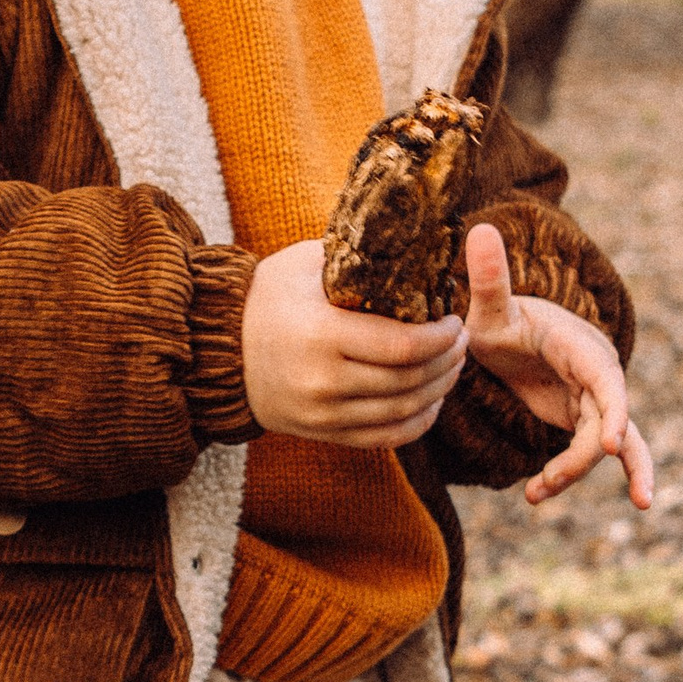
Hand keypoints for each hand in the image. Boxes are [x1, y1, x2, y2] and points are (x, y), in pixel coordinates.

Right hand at [241, 237, 467, 445]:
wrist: (218, 349)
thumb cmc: (267, 296)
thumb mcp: (304, 264)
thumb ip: (356, 257)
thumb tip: (412, 243)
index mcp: (321, 335)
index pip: (403, 346)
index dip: (441, 338)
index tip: (455, 321)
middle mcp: (323, 381)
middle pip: (409, 380)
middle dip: (448, 361)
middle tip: (464, 341)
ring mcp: (322, 413)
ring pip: (403, 411)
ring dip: (440, 390)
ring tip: (454, 366)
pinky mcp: (322, 432)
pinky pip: (385, 438)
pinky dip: (418, 422)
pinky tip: (433, 400)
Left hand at [463, 223, 655, 510]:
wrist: (508, 334)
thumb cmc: (500, 320)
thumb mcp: (489, 308)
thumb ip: (489, 278)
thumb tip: (480, 228)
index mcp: (580, 345)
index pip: (606, 379)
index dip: (613, 411)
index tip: (612, 444)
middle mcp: (598, 371)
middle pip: (607, 420)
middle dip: (585, 454)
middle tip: (550, 481)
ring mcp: (597, 398)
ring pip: (607, 442)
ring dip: (573, 470)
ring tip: (537, 493)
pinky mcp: (589, 418)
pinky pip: (609, 450)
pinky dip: (608, 472)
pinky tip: (594, 500)